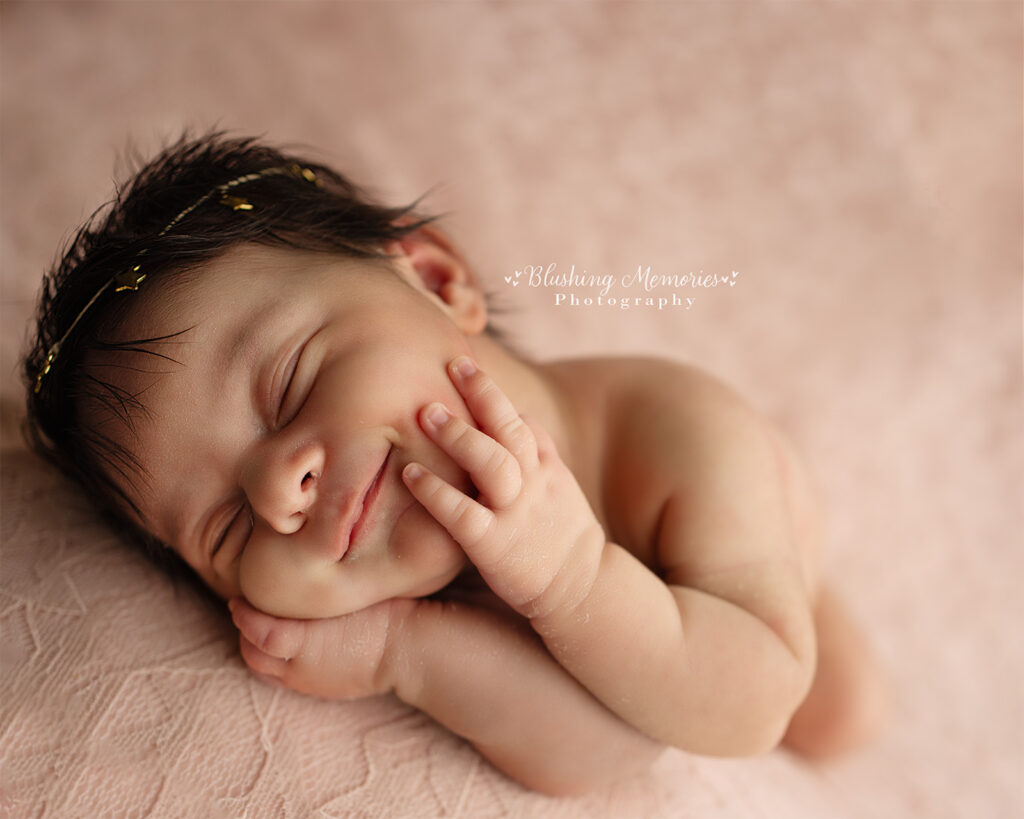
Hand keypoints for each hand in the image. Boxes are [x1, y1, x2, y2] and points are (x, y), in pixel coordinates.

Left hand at [229, 596, 411, 699]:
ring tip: (260, 625)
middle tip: (246, 606)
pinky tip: (284, 645)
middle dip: (245, 630)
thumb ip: (315, 586)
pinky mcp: (321, 689)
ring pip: (265, 670)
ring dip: (256, 648)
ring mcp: (308, 682)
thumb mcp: (347, 592)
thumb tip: (295, 563)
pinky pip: (283, 679)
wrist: (409, 649)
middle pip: (253, 653)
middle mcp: (298, 668)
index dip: (245, 613)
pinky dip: (273, 663)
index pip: (257, 631)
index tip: (242, 593)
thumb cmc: (383, 612)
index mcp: (301, 641)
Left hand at [401, 356, 605, 619]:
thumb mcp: (558, 486)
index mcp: (543, 467)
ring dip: (458, 436)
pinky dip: (437, 493)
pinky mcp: (496, 546)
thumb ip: (539, 449)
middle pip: (508, 430)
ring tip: (424, 413)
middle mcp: (532, 483)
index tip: (461, 363)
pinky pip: (465, 515)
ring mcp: (515, 513)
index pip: (516, 419)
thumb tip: (519, 413)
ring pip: (492, 463)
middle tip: (445, 369)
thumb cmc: (558, 535)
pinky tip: (410, 476)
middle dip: (479, 396)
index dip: (489, 391)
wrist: (582, 589)